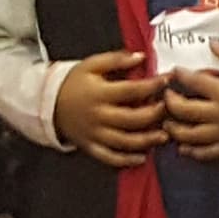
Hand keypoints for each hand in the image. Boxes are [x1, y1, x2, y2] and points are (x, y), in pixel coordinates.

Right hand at [52, 51, 168, 167]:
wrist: (47, 103)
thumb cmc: (74, 82)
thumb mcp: (92, 65)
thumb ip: (116, 59)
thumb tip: (141, 57)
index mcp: (99, 94)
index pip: (132, 91)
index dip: (153, 86)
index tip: (168, 79)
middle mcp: (98, 116)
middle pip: (132, 119)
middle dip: (155, 115)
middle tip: (170, 109)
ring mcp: (94, 134)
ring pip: (124, 141)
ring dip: (147, 140)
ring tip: (164, 136)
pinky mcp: (90, 146)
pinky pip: (110, 157)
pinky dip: (126, 160)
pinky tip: (143, 157)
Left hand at [163, 46, 218, 161]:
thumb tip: (212, 43)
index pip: (194, 82)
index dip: (180, 75)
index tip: (175, 72)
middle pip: (184, 111)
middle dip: (170, 102)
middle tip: (166, 96)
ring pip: (190, 135)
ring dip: (174, 129)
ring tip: (168, 122)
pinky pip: (206, 153)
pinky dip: (192, 151)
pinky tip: (184, 146)